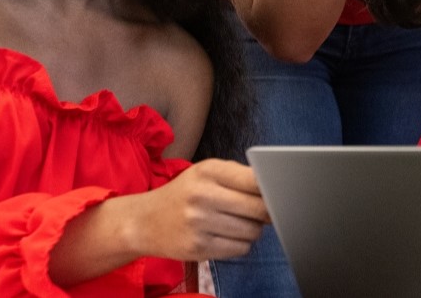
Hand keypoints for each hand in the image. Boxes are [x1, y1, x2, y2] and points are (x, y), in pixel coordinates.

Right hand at [123, 159, 269, 260]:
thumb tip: (276, 190)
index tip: (276, 193)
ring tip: (237, 223)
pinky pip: (240, 249)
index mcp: (208, 171)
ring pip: (252, 232)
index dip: (271, 189)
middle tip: (259, 212)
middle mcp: (202, 195)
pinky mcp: (198, 248)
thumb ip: (239, 176)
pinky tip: (226, 236)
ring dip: (252, 230)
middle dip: (265, 213)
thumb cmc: (184, 194)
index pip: (254, 180)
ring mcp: (199, 223)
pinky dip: (240, 244)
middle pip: (258, 209)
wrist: (144, 221)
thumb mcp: (205, 173)